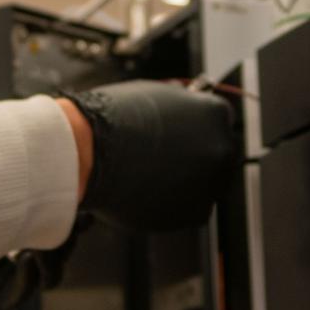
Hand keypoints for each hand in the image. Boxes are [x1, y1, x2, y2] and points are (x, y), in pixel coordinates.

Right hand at [65, 82, 238, 231]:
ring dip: (184, 184)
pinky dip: (172, 205)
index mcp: (215, 114)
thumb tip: (186, 115)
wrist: (88, 152)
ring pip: (205, 186)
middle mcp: (221, 148)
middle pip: (217, 157)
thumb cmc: (113, 120)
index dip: (197, 133)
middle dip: (195, 160)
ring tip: (150, 175)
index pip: (218, 125)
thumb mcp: (156, 96)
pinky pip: (189, 210)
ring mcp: (210, 183)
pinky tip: (148, 191)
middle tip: (165, 161)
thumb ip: (182, 109)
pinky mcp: (193, 213)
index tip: (184, 139)